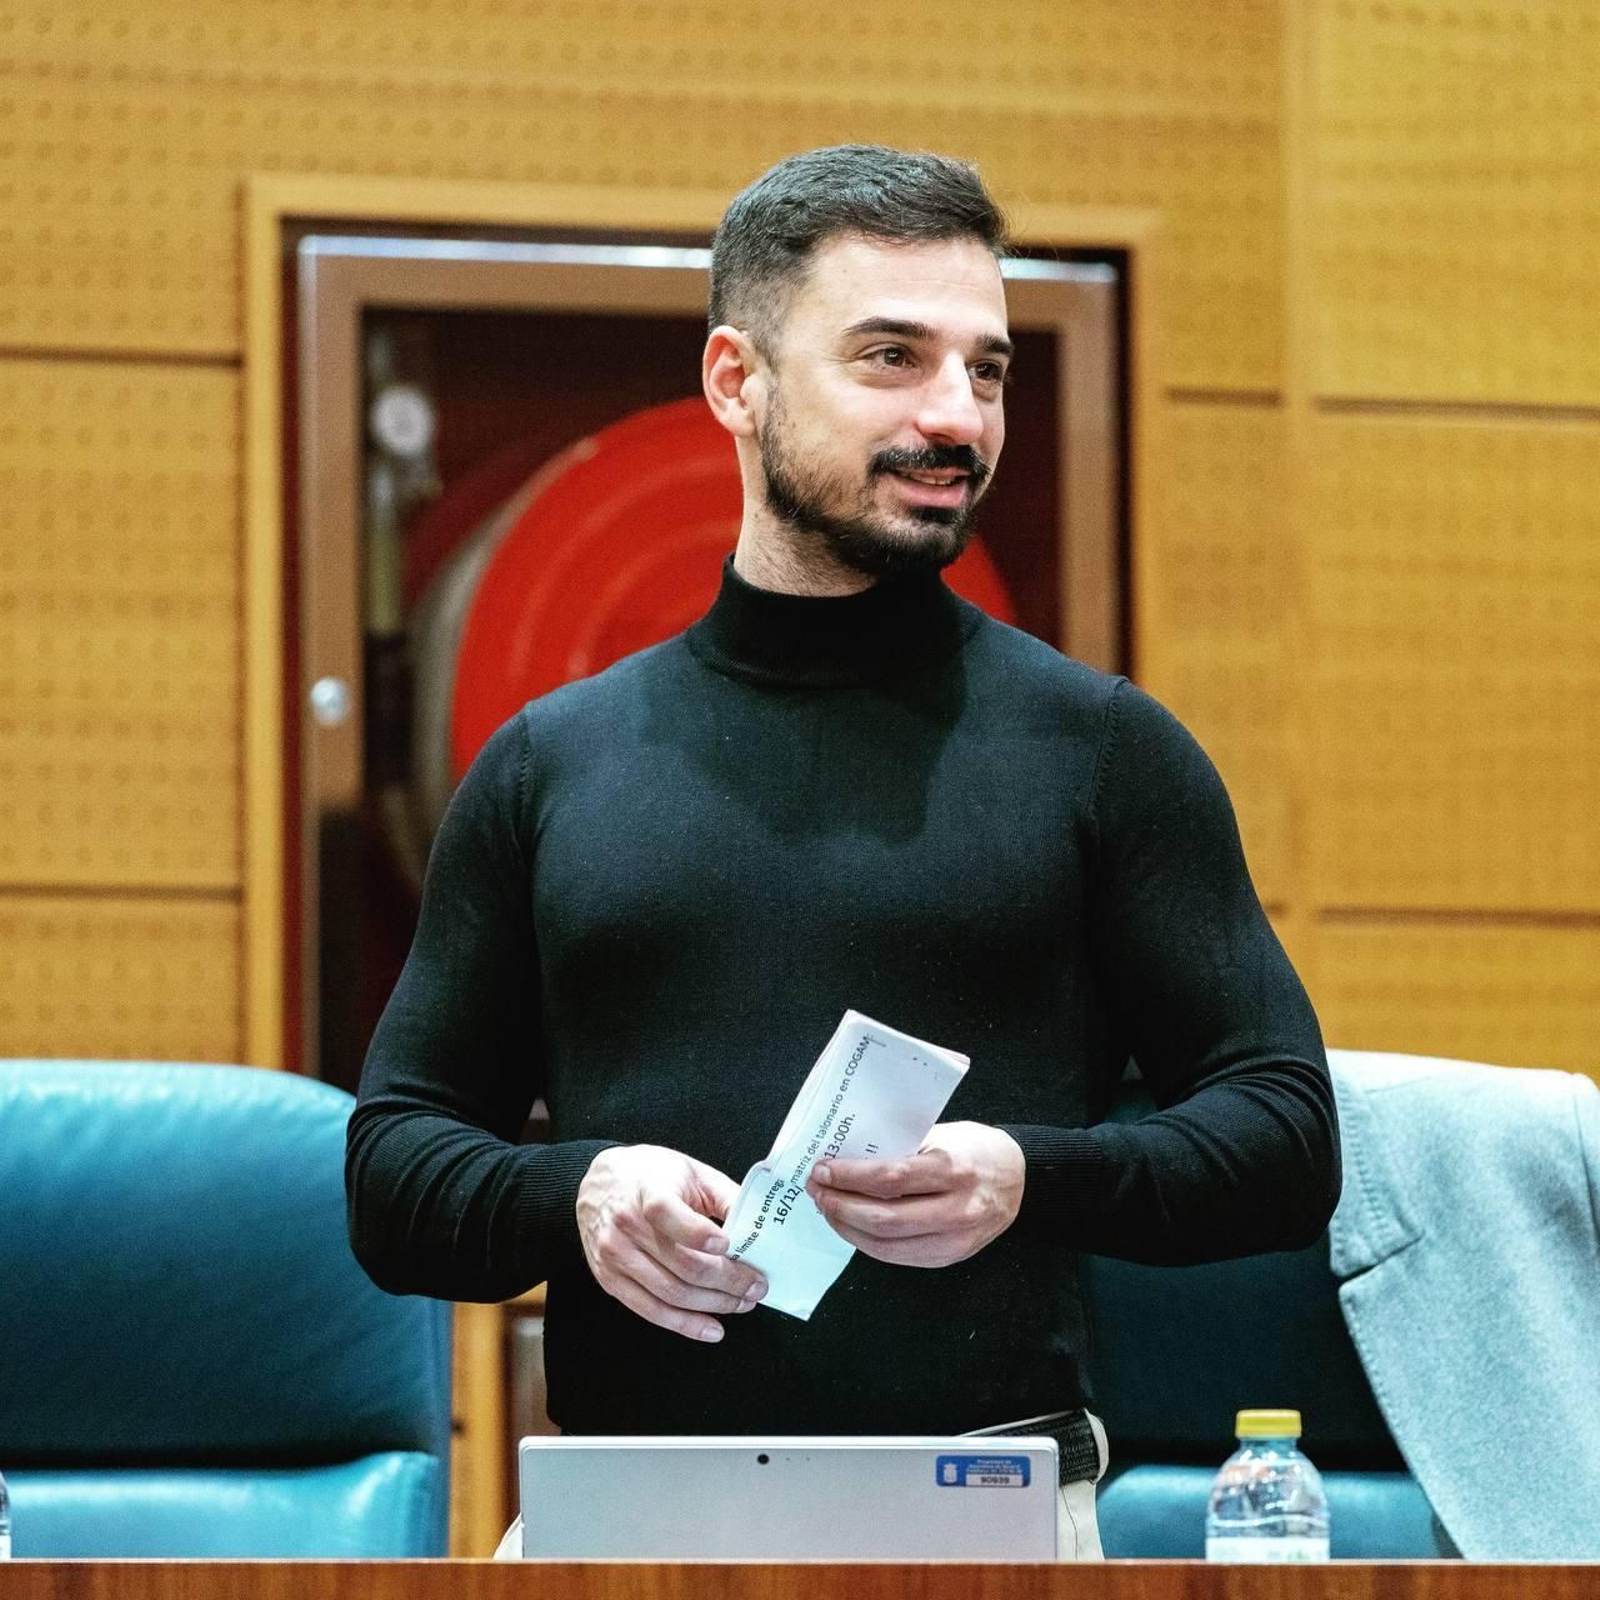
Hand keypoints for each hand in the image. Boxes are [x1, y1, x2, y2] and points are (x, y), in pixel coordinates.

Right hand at [576, 1144, 766, 1341]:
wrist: (596, 1183)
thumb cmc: (649, 1174)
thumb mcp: (690, 1171)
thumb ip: (724, 1195)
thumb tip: (759, 1227)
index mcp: (647, 1190)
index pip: (667, 1212)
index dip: (699, 1233)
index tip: (730, 1246)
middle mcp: (626, 1225)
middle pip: (682, 1264)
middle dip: (728, 1282)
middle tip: (756, 1287)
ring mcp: (615, 1256)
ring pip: (671, 1293)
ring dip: (713, 1305)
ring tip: (741, 1304)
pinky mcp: (610, 1280)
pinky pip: (651, 1311)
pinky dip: (685, 1325)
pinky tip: (712, 1328)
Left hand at [805, 1120, 1024, 1267]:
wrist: (1019, 1179)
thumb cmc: (974, 1149)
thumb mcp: (941, 1135)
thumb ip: (900, 1148)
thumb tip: (847, 1157)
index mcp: (953, 1169)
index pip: (890, 1178)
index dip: (849, 1177)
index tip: (822, 1169)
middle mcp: (957, 1209)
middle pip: (883, 1218)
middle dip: (840, 1205)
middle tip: (817, 1191)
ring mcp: (954, 1241)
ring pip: (886, 1245)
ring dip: (848, 1228)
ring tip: (828, 1208)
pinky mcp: (949, 1259)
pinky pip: (898, 1257)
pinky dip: (868, 1243)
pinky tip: (852, 1226)